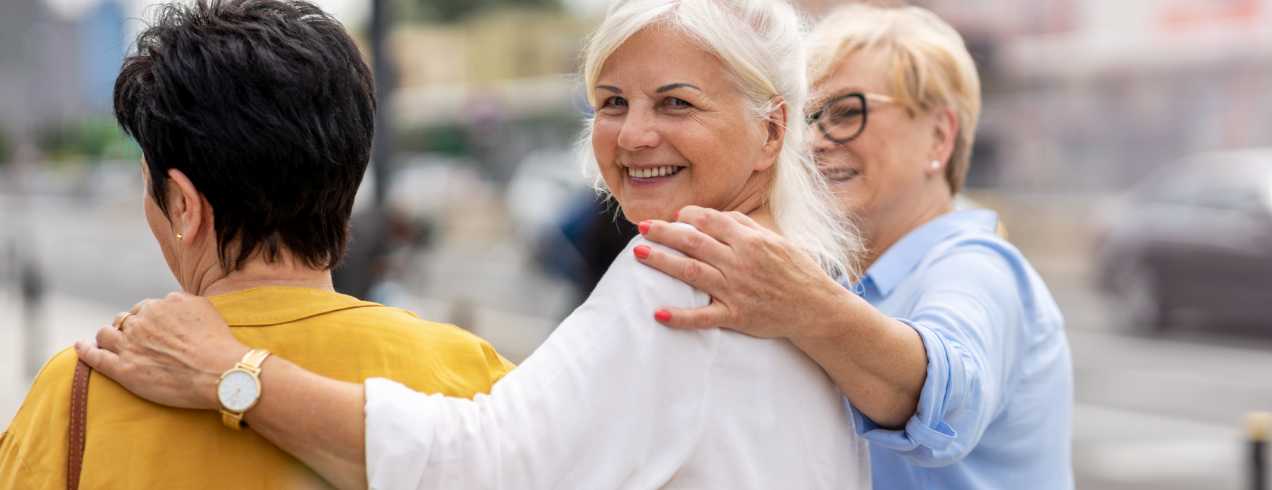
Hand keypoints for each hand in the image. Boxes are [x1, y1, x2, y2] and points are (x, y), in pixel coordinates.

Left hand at [75, 292, 247, 409]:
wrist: (220, 372)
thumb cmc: (218, 344)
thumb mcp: (205, 308)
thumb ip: (183, 302)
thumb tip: (173, 303)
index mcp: (162, 304)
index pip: (146, 308)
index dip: (148, 319)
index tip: (154, 330)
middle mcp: (142, 320)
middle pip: (125, 319)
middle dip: (128, 327)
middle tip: (138, 341)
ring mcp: (130, 344)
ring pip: (106, 334)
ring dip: (108, 336)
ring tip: (110, 344)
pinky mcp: (123, 369)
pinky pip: (95, 357)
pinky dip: (85, 350)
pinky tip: (80, 347)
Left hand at [636, 206, 853, 339]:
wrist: (816, 309)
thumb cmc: (796, 271)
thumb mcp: (775, 240)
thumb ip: (744, 226)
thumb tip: (712, 215)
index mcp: (750, 241)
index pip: (710, 220)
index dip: (686, 215)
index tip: (672, 216)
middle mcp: (740, 262)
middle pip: (693, 242)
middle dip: (664, 232)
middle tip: (642, 227)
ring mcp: (736, 290)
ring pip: (691, 272)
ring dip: (662, 262)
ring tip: (638, 254)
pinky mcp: (736, 316)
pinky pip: (703, 317)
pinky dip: (680, 316)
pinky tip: (658, 313)